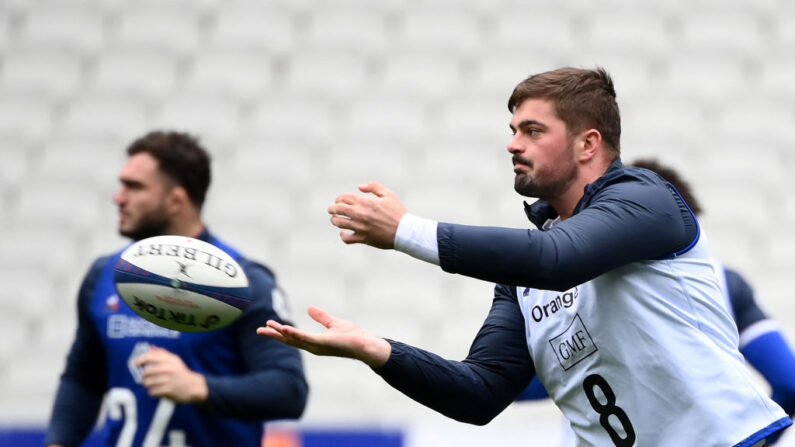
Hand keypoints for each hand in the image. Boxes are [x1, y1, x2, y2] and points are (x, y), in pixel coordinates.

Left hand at [134, 346, 207, 402]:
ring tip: (154, 384)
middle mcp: (168, 369)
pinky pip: (151, 392)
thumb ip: (162, 353)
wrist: (193, 386)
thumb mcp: (175, 360)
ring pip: (147, 383)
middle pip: (146, 372)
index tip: (135, 363)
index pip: (149, 357)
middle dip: (144, 376)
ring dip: (148, 385)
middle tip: (147, 377)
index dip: (140, 359)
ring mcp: (167, 380)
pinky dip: (153, 392)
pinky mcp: (167, 390)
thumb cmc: (181, 372)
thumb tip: (150, 348)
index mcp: (169, 360)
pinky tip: (159, 390)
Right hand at [257, 306, 391, 367]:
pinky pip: (307, 339)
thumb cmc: (353, 336)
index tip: (267, 325)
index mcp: (314, 342)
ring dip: (282, 333)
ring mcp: (318, 346)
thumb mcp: (333, 323)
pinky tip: (286, 330)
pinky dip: (296, 335)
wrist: (366, 344)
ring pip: (296, 339)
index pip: (293, 337)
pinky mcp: (325, 344)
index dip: (280, 331)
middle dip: (275, 335)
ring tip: (269, 327)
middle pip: (290, 340)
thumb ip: (321, 317)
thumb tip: (309, 308)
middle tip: (259, 330)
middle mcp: (313, 346)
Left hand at [328, 181, 406, 248]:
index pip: (343, 198)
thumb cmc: (398, 212)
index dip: (339, 198)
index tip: (340, 201)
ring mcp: (360, 227)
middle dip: (332, 208)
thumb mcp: (388, 194)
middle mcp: (360, 214)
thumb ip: (374, 187)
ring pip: (339, 223)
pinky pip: (347, 238)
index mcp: (365, 202)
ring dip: (335, 220)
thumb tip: (360, 186)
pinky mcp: (363, 238)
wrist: (405, 231)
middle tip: (332, 210)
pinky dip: (343, 235)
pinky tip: (343, 232)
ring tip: (335, 219)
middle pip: (337, 209)